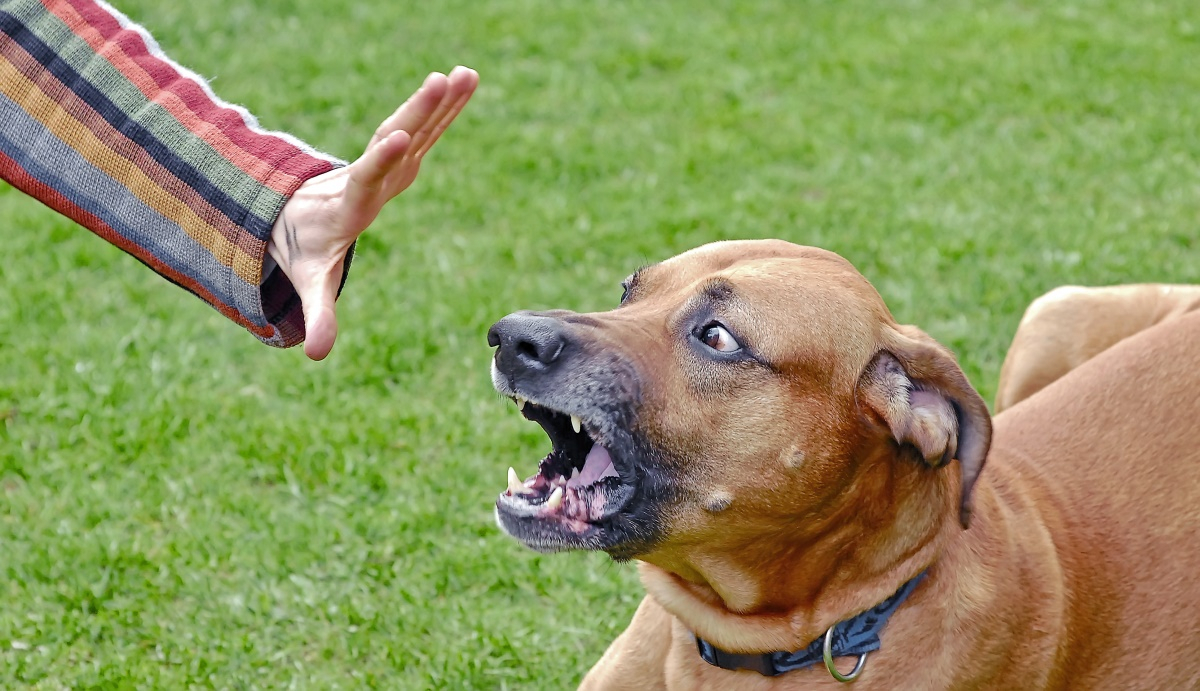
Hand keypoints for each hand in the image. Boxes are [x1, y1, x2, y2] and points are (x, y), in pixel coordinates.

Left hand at [269, 65, 478, 359]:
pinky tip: (464, 81)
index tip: (397, 138)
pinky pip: (422, 127)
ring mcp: (382, 162)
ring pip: (412, 126)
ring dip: (437, 101)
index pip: (366, 178)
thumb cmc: (306, 250)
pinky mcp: (395, 154)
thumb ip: (318, 314)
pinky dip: (443, 106)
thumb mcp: (311, 283)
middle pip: (393, 140)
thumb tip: (316, 354)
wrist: (291, 215)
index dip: (381, 161)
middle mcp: (367, 175)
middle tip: (439, 81)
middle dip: (417, 112)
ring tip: (464, 73)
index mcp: (350, 205)